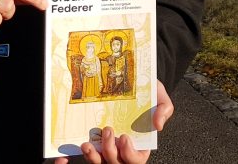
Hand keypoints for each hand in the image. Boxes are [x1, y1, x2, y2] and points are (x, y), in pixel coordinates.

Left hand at [55, 80, 173, 163]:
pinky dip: (80, 156)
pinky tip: (73, 151)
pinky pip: (88, 156)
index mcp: (141, 145)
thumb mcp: (162, 98)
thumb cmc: (150, 93)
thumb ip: (164, 110)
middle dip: (110, 152)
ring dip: (93, 158)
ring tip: (87, 144)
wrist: (136, 83)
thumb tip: (158, 126)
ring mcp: (108, 148)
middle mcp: (123, 150)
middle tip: (108, 130)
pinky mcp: (95, 143)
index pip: (136, 161)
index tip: (125, 137)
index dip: (130, 154)